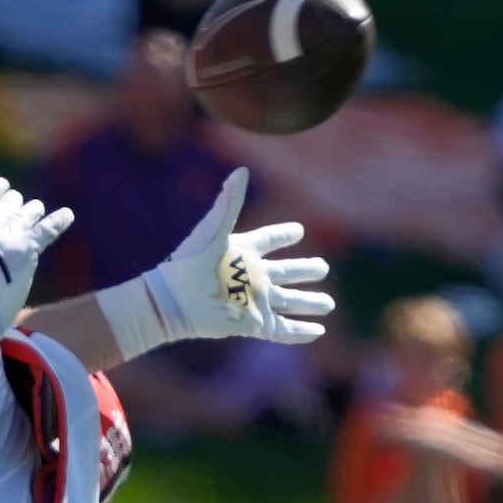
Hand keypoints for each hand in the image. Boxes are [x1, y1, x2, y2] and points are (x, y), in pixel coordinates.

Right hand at [0, 176, 73, 365]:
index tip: (1, 185)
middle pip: (6, 205)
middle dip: (14, 205)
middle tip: (20, 206)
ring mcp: (7, 236)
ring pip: (25, 214)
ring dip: (32, 211)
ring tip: (36, 208)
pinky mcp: (26, 250)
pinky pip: (47, 230)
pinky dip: (59, 221)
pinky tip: (68, 214)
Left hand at [142, 169, 333, 345]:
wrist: (174, 301)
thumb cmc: (190, 262)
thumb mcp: (213, 229)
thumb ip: (230, 202)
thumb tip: (242, 171)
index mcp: (244, 251)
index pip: (269, 239)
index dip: (283, 235)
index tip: (298, 231)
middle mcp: (253, 276)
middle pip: (287, 272)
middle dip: (305, 270)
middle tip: (323, 268)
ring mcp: (255, 301)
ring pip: (290, 301)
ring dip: (309, 302)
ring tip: (328, 304)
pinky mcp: (253, 323)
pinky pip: (282, 329)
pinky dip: (300, 331)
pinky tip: (317, 331)